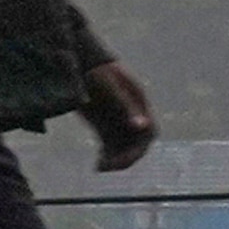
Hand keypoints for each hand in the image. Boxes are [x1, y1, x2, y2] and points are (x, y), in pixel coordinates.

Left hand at [82, 56, 158, 172]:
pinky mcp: (104, 125)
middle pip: (137, 144)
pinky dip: (106, 157)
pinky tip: (97, 164)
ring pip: (124, 148)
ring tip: (99, 166)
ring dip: (115, 160)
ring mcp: (118, 120)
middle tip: (107, 166)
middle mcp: (131, 114)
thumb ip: (126, 106)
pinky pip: (110, 147)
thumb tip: (142, 127)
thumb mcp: (111, 87)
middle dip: (126, 158)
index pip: (148, 131)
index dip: (140, 147)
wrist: (80, 62)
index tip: (124, 157)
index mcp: (138, 103)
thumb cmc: (98, 71)